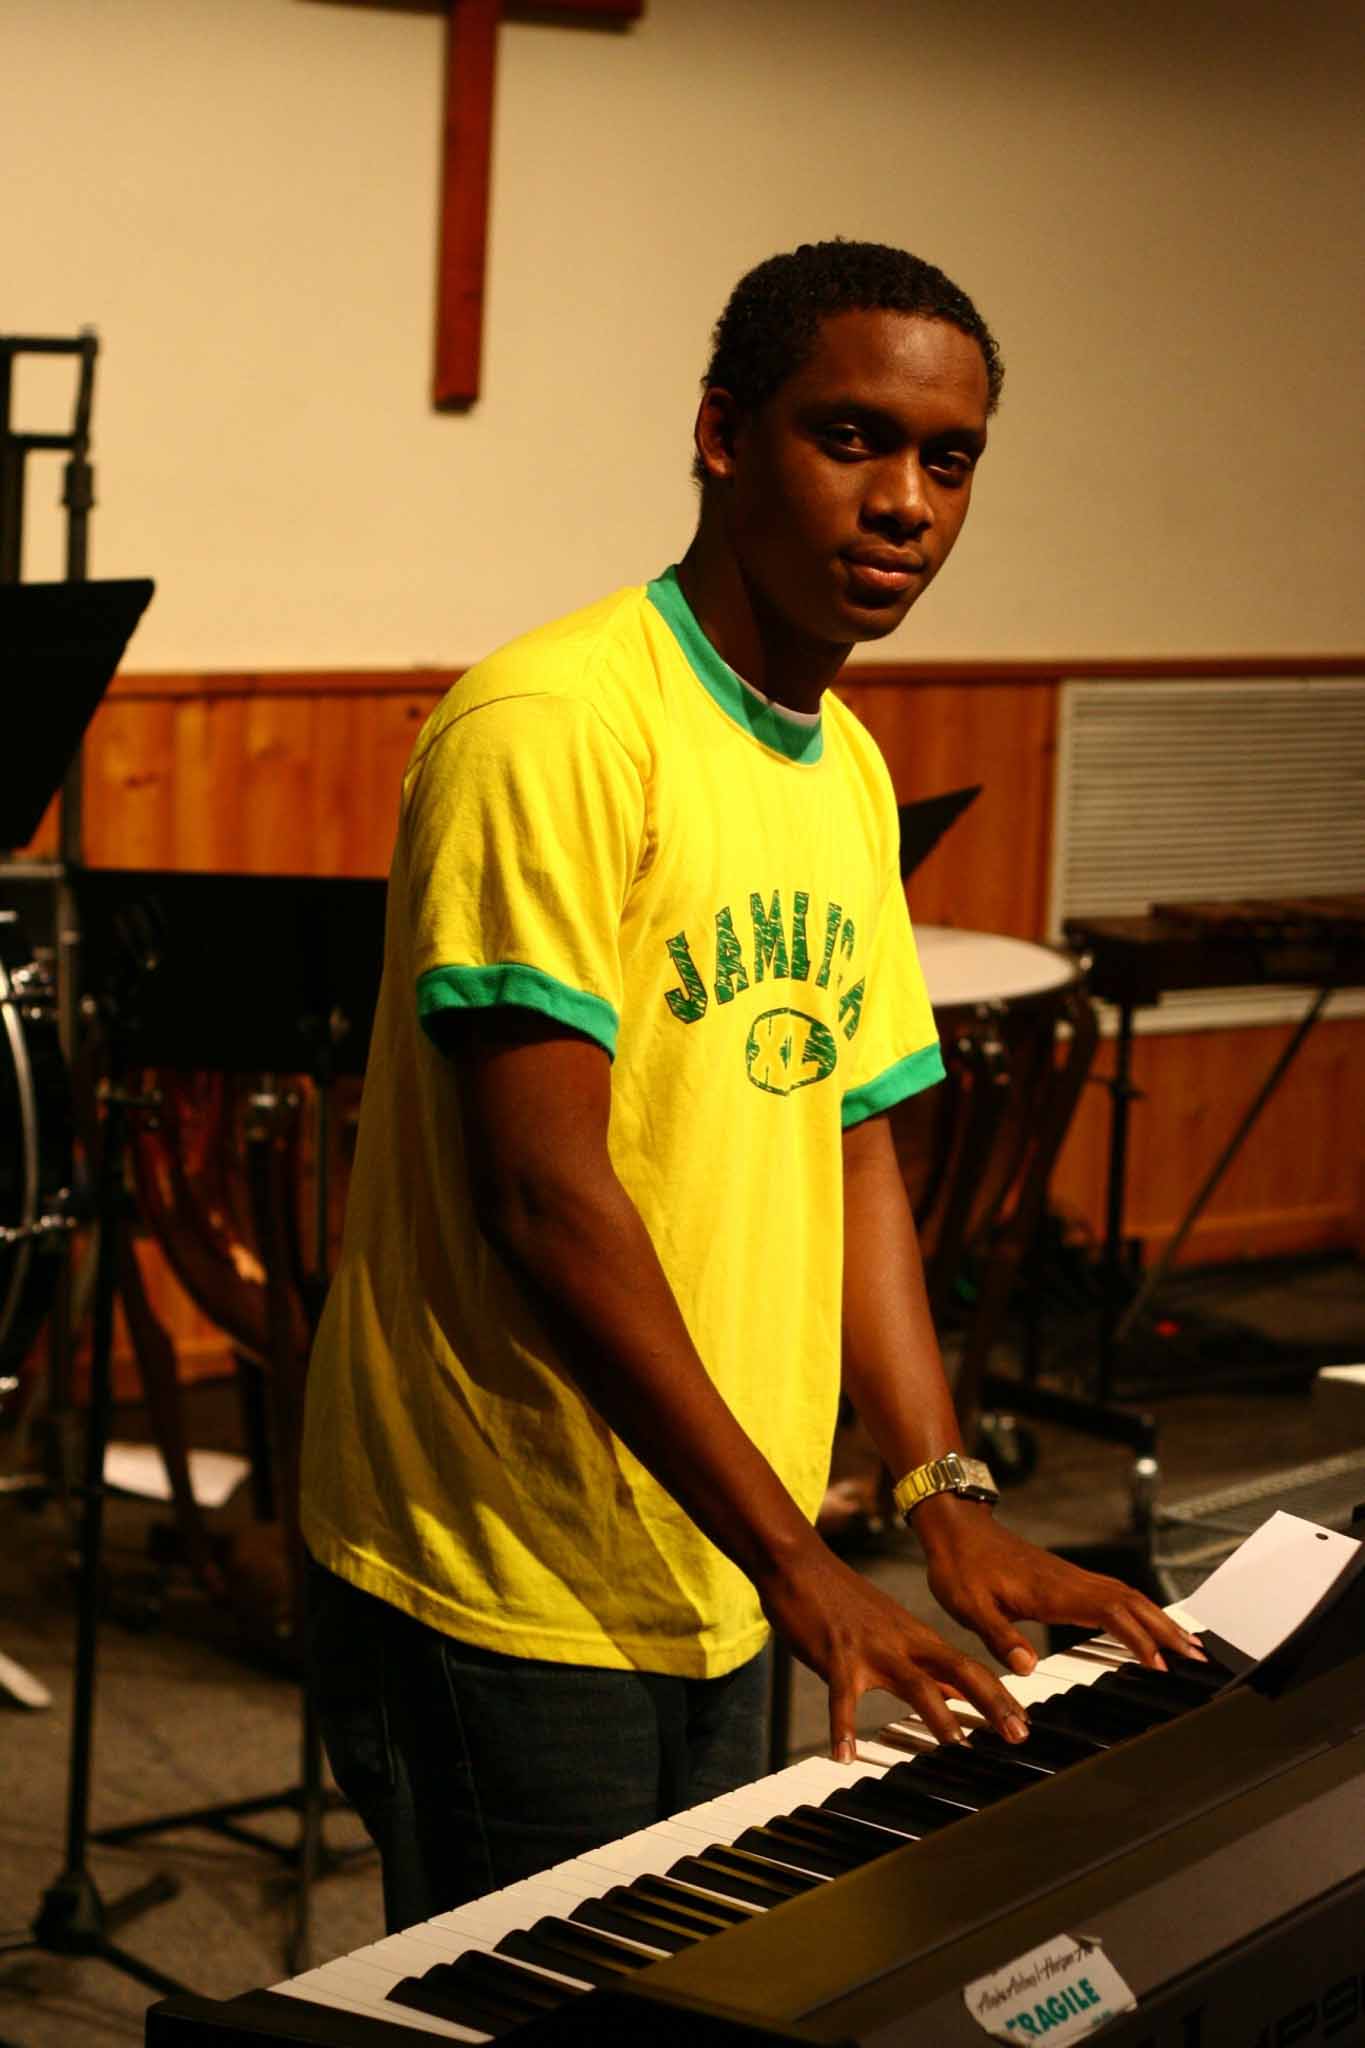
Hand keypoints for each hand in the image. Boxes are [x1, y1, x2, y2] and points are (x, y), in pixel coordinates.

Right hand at [756, 1534, 1032, 1761]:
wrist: (800, 1564)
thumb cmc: (844, 1602)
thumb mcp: (892, 1630)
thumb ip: (922, 1661)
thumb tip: (955, 1693)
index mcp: (916, 1637)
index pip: (969, 1667)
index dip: (1000, 1696)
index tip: (1024, 1725)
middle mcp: (902, 1642)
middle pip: (958, 1670)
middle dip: (992, 1703)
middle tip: (1018, 1735)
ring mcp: (870, 1649)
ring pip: (912, 1681)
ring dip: (937, 1711)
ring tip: (956, 1742)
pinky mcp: (836, 1657)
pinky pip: (842, 1698)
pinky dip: (843, 1728)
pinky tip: (843, 1756)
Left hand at [913, 1500, 1200, 1673]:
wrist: (955, 1528)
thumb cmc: (960, 1566)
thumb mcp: (969, 1607)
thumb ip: (1000, 1636)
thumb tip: (1028, 1667)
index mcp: (1052, 1591)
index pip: (1108, 1611)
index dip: (1136, 1637)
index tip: (1160, 1664)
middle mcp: (1069, 1581)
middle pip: (1131, 1602)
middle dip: (1166, 1629)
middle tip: (1199, 1657)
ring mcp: (1071, 1578)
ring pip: (1127, 1595)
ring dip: (1159, 1619)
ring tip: (1188, 1646)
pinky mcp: (1066, 1579)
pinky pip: (1113, 1593)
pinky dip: (1139, 1610)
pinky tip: (1147, 1625)